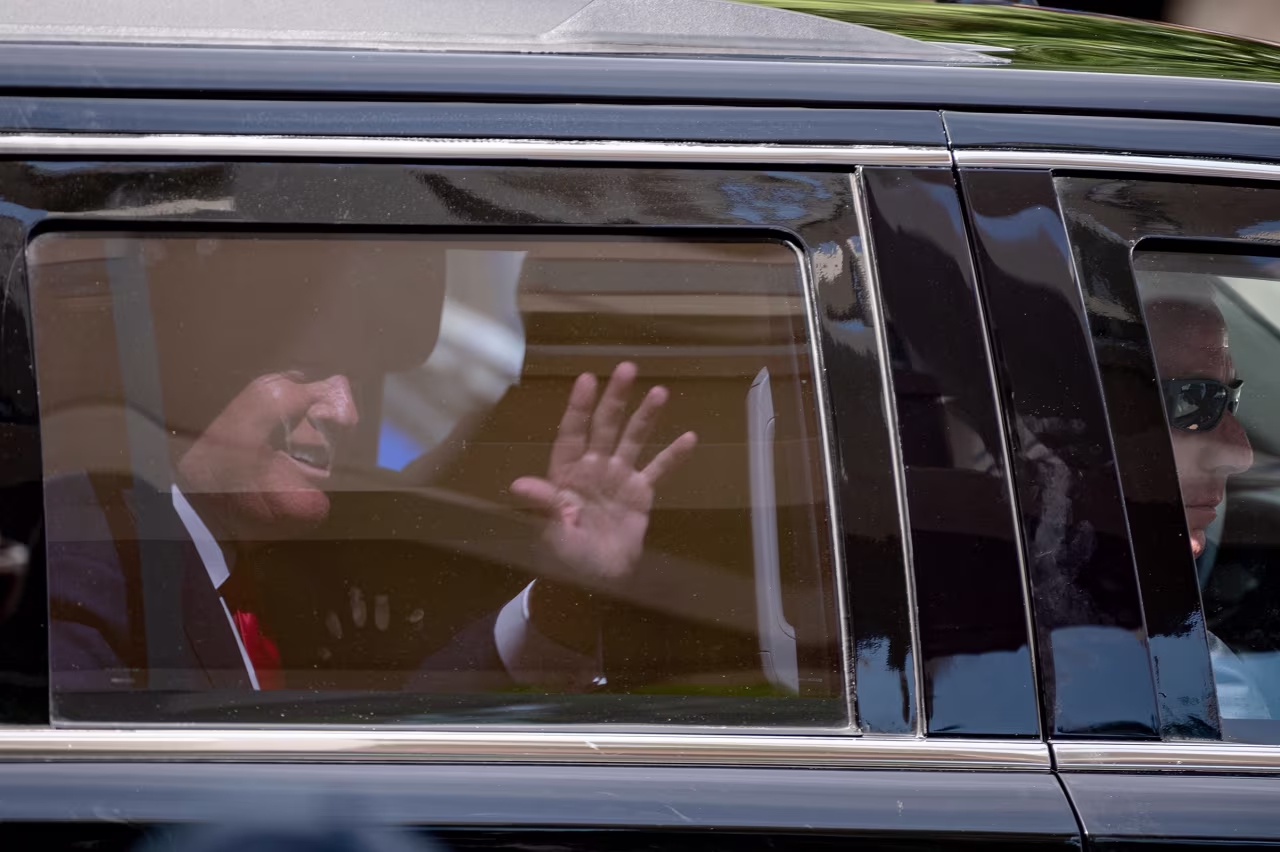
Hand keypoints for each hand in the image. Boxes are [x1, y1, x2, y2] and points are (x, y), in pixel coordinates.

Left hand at [510, 362, 696, 587]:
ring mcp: (618, 479)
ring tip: (660, 391)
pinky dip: (673, 456)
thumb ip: (544, 505)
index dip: (579, 406)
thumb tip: (519, 484)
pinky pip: (658, 471)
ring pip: (633, 440)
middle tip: (627, 367)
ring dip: (646, 416)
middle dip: (615, 398)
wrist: (596, 583)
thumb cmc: (567, 558)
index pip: (572, 432)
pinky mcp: (640, 495)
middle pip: (605, 426)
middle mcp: (592, 468)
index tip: (587, 378)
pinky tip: (689, 437)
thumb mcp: (553, 533)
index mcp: (566, 473)